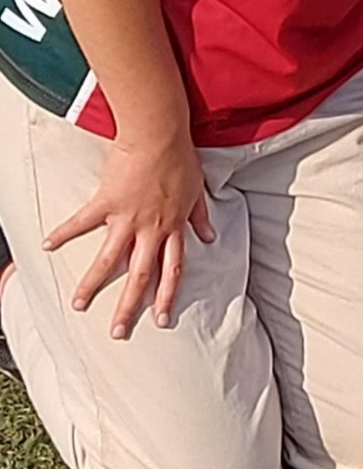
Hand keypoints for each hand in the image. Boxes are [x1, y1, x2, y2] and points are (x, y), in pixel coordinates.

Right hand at [44, 129, 214, 337]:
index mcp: (173, 227)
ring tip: (77, 304)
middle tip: (118, 332)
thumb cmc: (181, 160)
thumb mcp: (198, 190)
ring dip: (92, 284)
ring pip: (109, 260)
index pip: (172, 270)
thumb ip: (200, 217)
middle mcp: (152, 229)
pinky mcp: (106, 203)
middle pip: (141, 275)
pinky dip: (63, 233)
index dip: (167, 296)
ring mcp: (128, 218)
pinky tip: (46, 245)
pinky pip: (81, 222)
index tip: (161, 320)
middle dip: (129, 306)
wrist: (162, 136)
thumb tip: (210, 238)